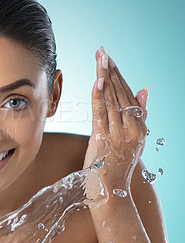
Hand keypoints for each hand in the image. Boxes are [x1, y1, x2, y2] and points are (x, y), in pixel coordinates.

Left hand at [83, 46, 148, 190]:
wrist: (111, 192)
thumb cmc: (116, 166)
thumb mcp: (132, 140)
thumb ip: (138, 115)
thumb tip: (145, 89)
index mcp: (139, 127)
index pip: (128, 95)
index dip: (118, 76)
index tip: (109, 59)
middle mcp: (132, 128)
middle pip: (120, 93)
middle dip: (110, 70)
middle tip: (102, 51)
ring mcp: (119, 134)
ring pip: (111, 99)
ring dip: (105, 77)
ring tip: (100, 57)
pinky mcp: (104, 139)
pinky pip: (101, 113)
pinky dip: (99, 96)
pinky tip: (98, 80)